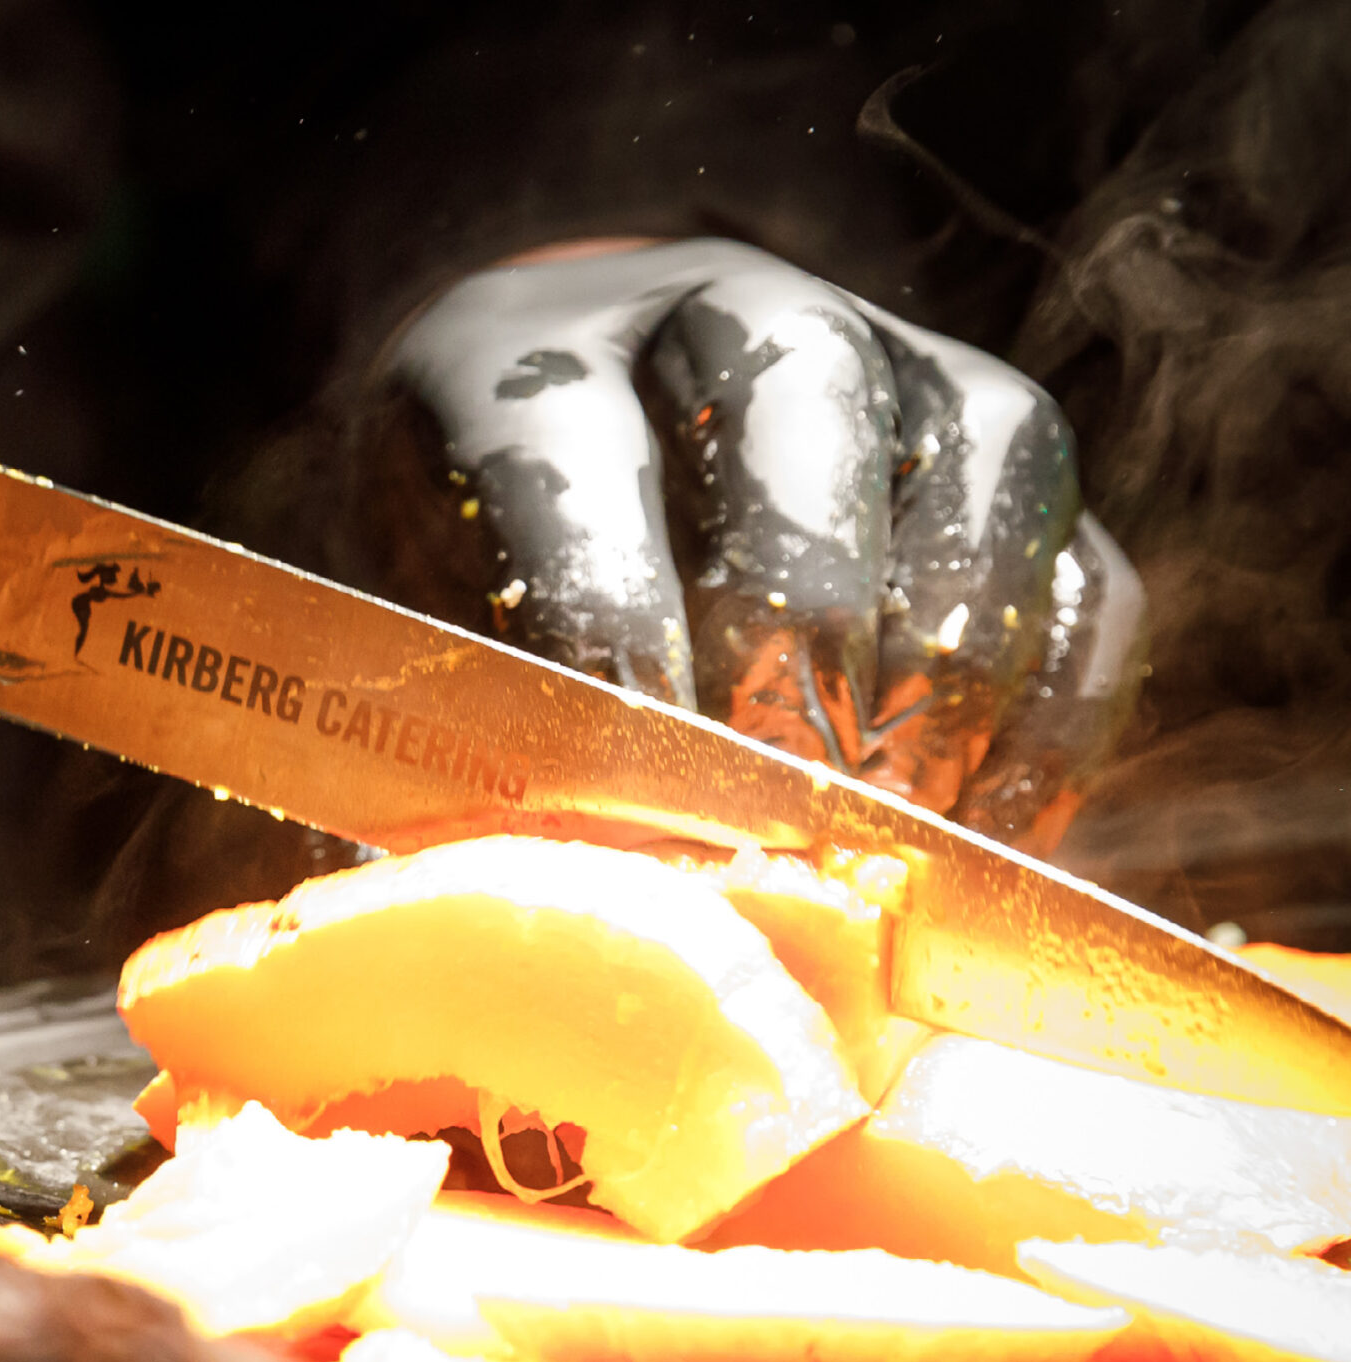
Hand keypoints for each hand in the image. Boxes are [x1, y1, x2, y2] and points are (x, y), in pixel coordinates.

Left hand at [353, 238, 1146, 850]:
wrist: (577, 438)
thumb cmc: (476, 568)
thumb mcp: (423, 617)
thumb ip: (464, 727)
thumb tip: (507, 896)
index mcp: (537, 357)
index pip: (571, 453)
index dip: (606, 615)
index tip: (632, 771)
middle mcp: (731, 315)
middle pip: (805, 408)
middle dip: (801, 623)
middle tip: (786, 792)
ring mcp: (899, 364)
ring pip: (992, 455)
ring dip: (954, 656)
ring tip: (897, 818)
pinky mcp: (1011, 463)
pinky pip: (1089, 566)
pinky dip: (1061, 708)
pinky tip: (989, 830)